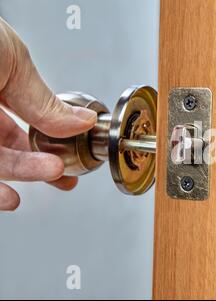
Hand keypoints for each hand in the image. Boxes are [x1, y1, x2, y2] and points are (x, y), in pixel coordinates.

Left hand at [0, 18, 96, 210]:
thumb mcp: (14, 62)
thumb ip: (44, 100)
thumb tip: (80, 122)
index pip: (21, 129)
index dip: (48, 147)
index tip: (67, 161)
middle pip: (8, 152)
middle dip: (39, 166)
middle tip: (61, 173)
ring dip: (22, 175)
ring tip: (47, 174)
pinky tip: (8, 195)